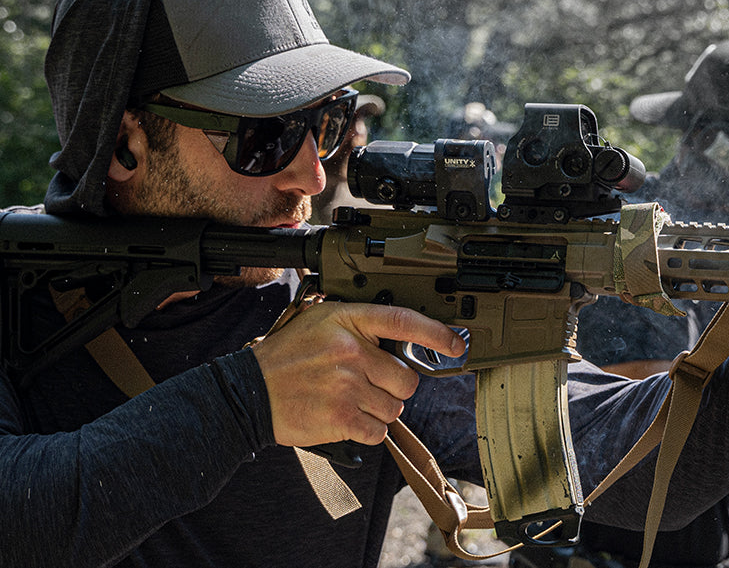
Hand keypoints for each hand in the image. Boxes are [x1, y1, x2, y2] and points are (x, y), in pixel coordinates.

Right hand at [250, 302, 465, 446]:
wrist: (247, 393)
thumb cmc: (285, 358)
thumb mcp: (319, 322)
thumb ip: (359, 327)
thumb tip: (401, 341)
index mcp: (347, 321)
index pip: (403, 321)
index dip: (436, 333)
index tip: (457, 344)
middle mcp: (350, 351)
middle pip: (407, 379)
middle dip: (392, 387)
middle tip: (366, 386)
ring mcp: (347, 386)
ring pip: (394, 407)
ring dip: (378, 411)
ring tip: (348, 401)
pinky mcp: (342, 418)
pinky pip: (378, 431)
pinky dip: (366, 431)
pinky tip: (344, 418)